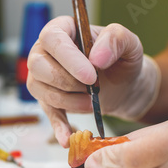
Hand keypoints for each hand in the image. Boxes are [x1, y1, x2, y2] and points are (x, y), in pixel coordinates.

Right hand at [27, 16, 159, 146]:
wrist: (125, 85)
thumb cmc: (122, 60)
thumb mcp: (129, 44)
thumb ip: (117, 39)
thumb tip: (97, 57)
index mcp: (63, 29)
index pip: (52, 39)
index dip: (68, 58)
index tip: (91, 76)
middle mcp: (46, 51)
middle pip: (38, 65)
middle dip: (66, 82)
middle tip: (92, 89)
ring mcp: (43, 77)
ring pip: (39, 89)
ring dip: (67, 101)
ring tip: (91, 103)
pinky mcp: (48, 100)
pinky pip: (46, 112)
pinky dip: (57, 126)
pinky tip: (67, 138)